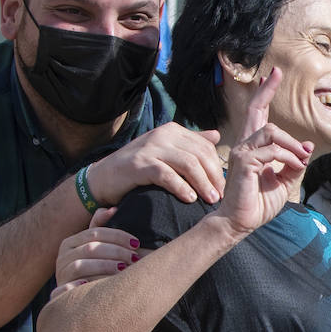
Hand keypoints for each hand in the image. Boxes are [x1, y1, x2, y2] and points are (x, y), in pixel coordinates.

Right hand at [52, 207, 149, 297]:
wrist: (77, 299)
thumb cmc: (94, 270)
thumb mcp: (96, 247)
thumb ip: (101, 228)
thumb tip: (112, 209)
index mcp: (72, 242)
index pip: (95, 233)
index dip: (118, 236)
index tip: (136, 243)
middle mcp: (63, 256)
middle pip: (90, 248)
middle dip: (116, 252)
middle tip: (135, 258)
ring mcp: (61, 273)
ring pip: (81, 266)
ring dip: (105, 266)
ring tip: (124, 270)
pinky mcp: (59, 291)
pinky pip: (70, 286)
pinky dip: (83, 285)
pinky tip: (100, 285)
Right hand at [86, 122, 225, 208]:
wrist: (104, 178)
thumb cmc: (140, 168)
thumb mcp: (167, 152)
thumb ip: (191, 143)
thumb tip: (216, 135)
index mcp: (173, 131)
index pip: (206, 148)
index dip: (219, 169)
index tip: (225, 188)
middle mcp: (163, 135)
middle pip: (201, 155)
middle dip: (214, 177)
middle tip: (221, 197)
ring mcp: (151, 148)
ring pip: (188, 164)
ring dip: (203, 184)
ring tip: (211, 200)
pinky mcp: (140, 163)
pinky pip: (167, 175)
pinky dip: (181, 187)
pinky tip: (190, 199)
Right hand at [214, 69, 313, 236]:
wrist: (242, 221)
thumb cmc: (259, 202)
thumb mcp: (284, 180)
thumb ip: (294, 162)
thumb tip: (306, 147)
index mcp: (252, 146)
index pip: (257, 113)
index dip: (265, 93)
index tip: (273, 74)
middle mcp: (244, 144)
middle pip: (258, 112)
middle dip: (272, 99)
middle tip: (285, 98)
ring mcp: (241, 152)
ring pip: (271, 131)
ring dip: (292, 145)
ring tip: (301, 159)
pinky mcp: (244, 163)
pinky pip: (272, 151)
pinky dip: (288, 157)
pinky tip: (293, 167)